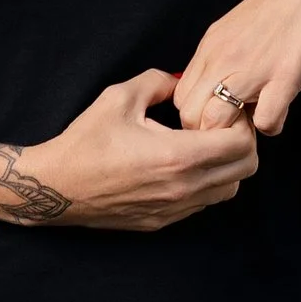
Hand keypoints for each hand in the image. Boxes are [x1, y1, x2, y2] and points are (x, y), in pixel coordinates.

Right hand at [14, 70, 259, 229]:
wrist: (55, 187)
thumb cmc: (85, 142)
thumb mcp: (120, 97)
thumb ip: (159, 81)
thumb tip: (182, 79)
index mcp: (177, 156)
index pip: (241, 144)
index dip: (241, 123)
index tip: (226, 111)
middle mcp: (182, 188)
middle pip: (245, 170)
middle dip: (243, 144)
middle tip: (222, 127)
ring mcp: (174, 209)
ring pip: (229, 190)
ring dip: (227, 167)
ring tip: (204, 146)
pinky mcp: (163, 222)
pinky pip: (203, 204)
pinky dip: (206, 184)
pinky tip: (184, 166)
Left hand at [175, 0, 300, 134]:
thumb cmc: (287, 3)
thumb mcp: (238, 27)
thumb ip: (224, 56)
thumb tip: (218, 86)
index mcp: (212, 46)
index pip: (181, 97)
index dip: (198, 114)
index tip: (220, 114)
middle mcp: (224, 58)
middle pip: (190, 116)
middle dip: (210, 131)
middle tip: (236, 124)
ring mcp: (252, 69)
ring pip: (215, 123)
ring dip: (236, 133)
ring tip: (256, 118)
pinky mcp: (284, 77)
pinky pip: (264, 122)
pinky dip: (273, 124)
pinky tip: (281, 108)